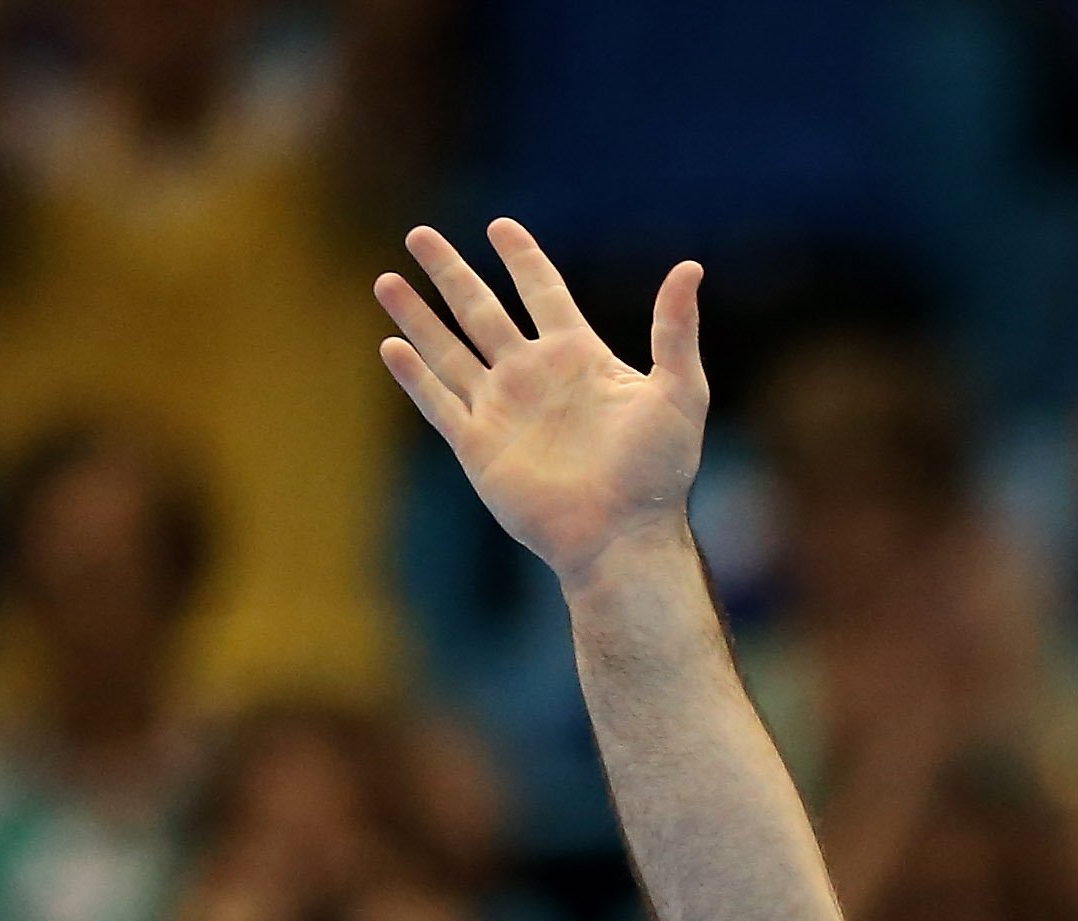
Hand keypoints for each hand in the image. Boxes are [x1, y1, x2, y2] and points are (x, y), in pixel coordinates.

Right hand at [376, 221, 708, 580]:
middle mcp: (534, 377)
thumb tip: (691, 268)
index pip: (543, 293)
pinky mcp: (478, 446)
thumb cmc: (659, 471)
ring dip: (418, 315)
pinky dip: (413, 374)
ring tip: (386, 279)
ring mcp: (502, 410)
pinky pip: (438, 402)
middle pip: (482, 310)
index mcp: (579, 357)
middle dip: (451, 273)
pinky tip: (390, 345)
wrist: (623, 535)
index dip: (522, 259)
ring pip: (449, 350)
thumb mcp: (680, 392)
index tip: (499, 227)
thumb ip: (676, 330)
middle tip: (420, 234)